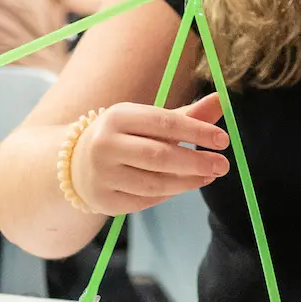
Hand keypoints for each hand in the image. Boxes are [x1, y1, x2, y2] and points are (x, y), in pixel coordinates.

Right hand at [71, 93, 228, 214]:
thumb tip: (221, 100)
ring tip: (208, 176)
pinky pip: (145, 201)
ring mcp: (102, 175)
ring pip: (154, 183)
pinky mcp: (104, 201)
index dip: (196, 131)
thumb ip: (187, 115)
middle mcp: (105, 145)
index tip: (223, 140)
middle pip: (159, 156)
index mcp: (118, 116)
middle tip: (223, 165)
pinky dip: (167, 194)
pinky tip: (181, 186)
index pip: (164, 122)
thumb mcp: (150, 121)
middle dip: (196, 161)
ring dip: (187, 181)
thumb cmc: (125, 137)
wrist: (77, 164)